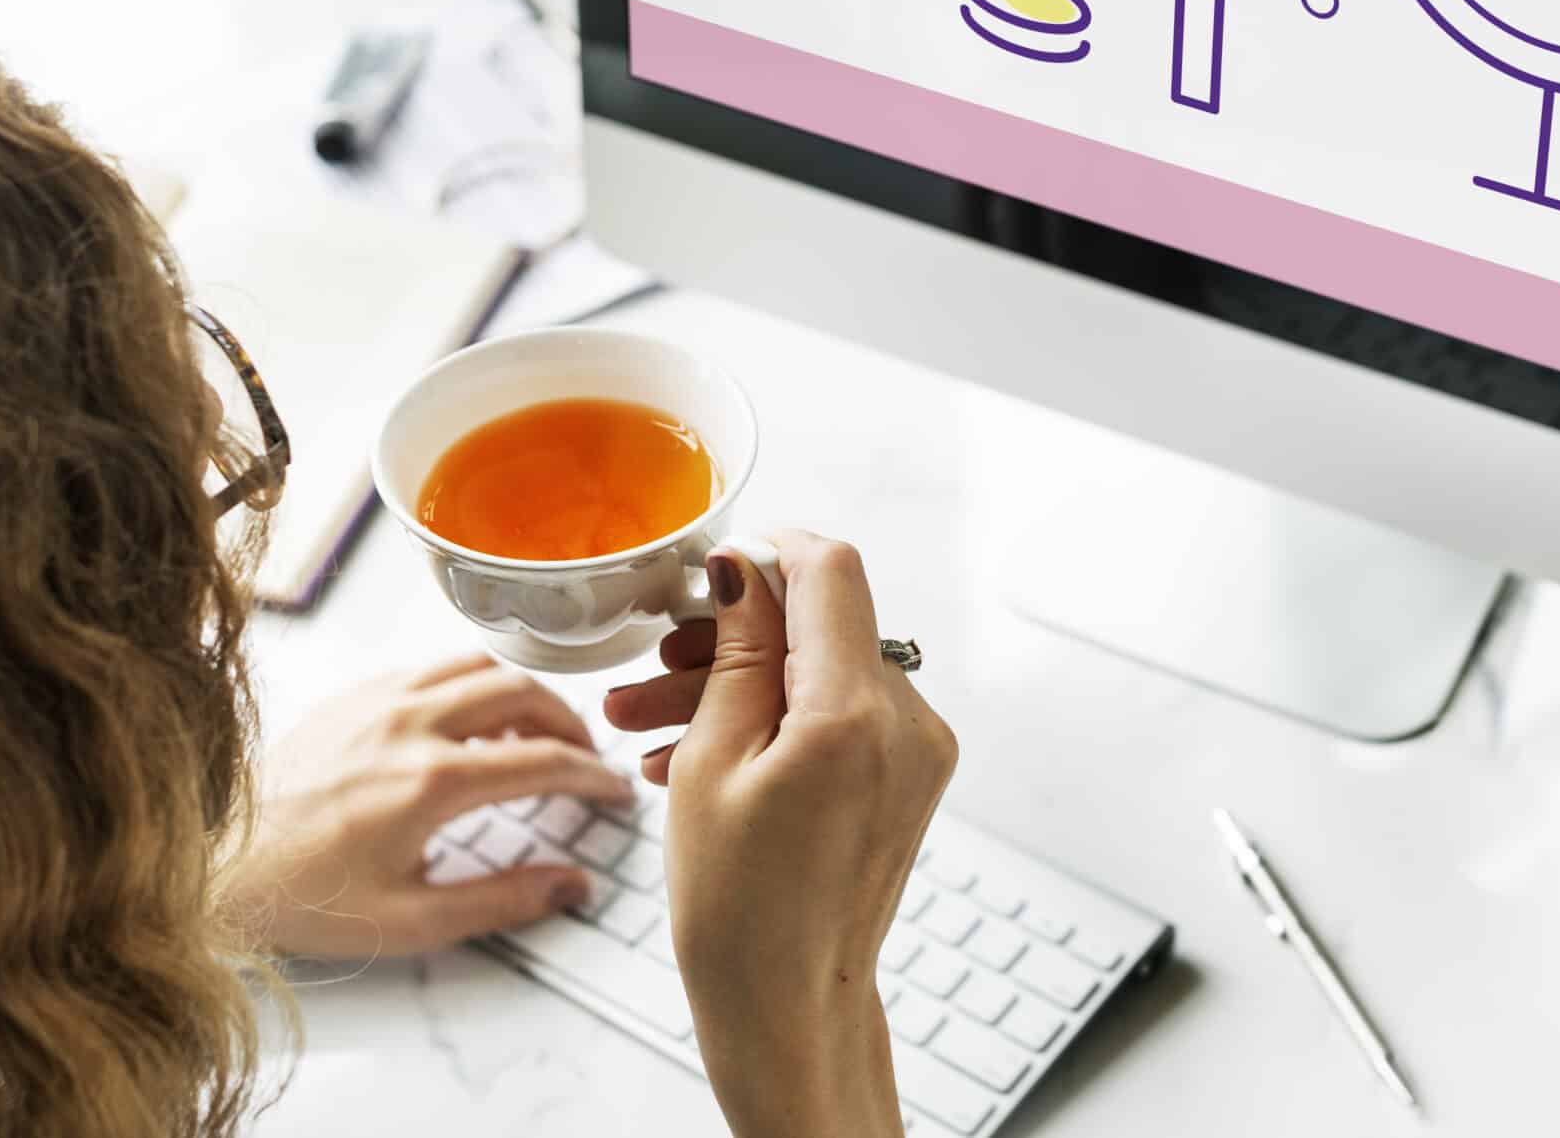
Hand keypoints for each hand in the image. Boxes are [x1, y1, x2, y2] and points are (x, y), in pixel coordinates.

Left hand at [226, 653, 633, 958]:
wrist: (214, 865)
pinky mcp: (351, 695)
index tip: (614, 790)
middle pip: (521, 692)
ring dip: (520, 692)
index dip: (592, 775)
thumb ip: (502, 902)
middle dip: (567, 721)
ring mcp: (377, 700)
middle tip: (582, 755)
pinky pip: (430, 667)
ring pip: (477, 665)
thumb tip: (570, 886)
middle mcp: (409, 724)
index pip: (543, 761)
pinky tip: (468, 721)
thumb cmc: (302, 897)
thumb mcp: (410, 921)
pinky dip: (469, 683)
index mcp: (430, 781)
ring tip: (533, 732)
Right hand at [602, 533, 957, 1137]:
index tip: (711, 571)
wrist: (787, 1006)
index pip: (831, 570)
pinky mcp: (908, 776)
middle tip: (651, 665)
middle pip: (818, 624)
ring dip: (737, 683)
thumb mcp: (712, 759)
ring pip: (819, 671)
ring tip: (644, 723)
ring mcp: (915, 751)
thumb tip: (747, 567)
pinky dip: (774, 720)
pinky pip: (837, 715)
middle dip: (729, 636)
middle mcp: (907, 721)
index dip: (768, 554)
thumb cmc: (739, 909)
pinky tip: (694, 753)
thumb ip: (739, 650)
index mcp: (856, 713)